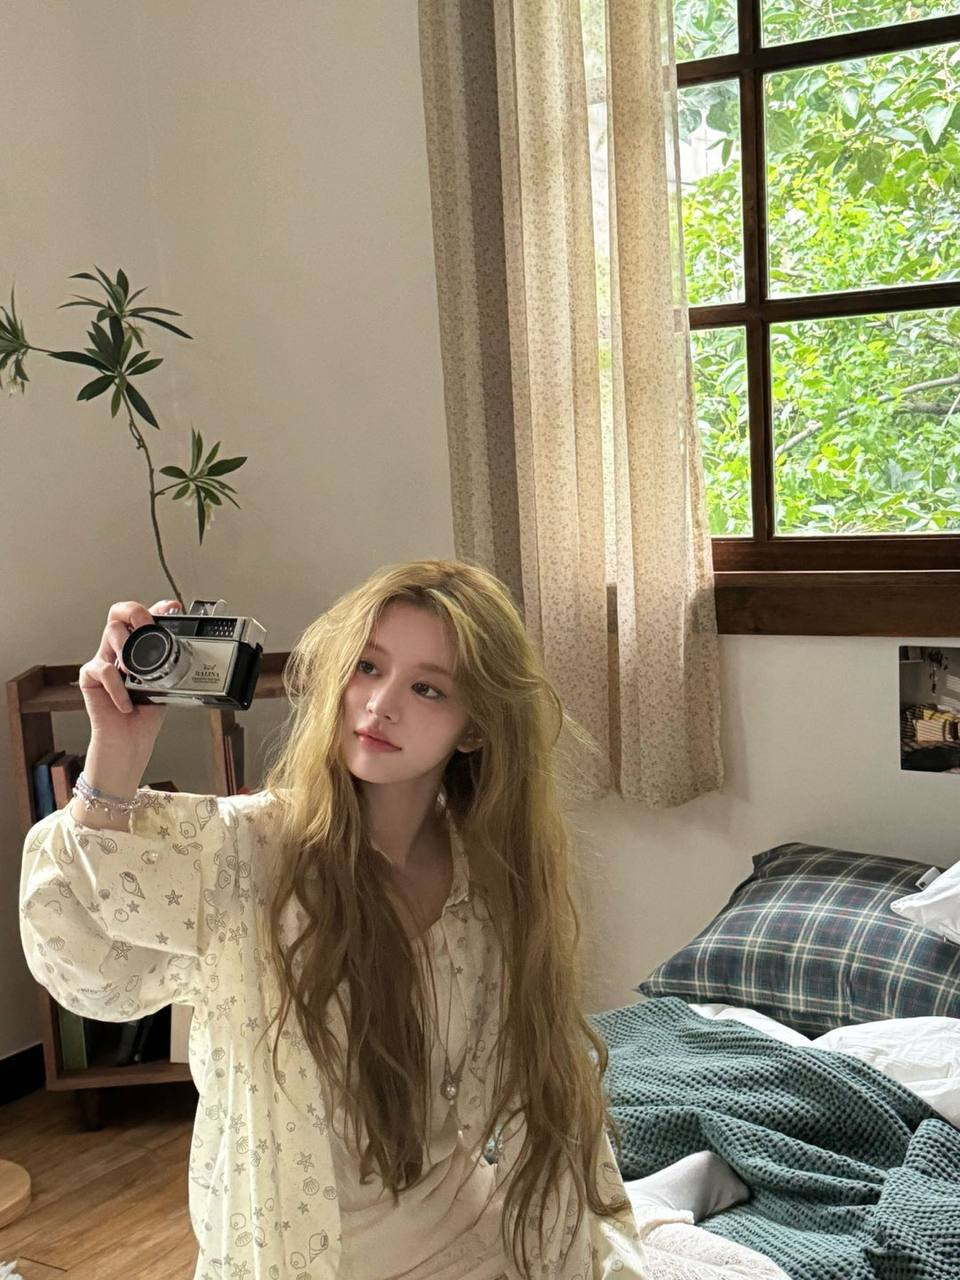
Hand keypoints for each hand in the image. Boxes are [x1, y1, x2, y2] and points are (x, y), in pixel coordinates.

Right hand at [78, 599, 182, 751]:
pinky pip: (103, 670)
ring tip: (134, 671)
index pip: (144, 618)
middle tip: (147, 626)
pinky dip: (118, 687)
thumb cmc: (145, 713)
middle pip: (119, 612)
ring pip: (110, 632)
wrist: (130, 739)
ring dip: (126, 647)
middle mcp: (120, 648)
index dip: (156, 608)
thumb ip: (171, 666)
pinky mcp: (90, 677)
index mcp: (138, 647)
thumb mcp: (166, 685)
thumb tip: (192, 653)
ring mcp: (104, 659)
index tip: (172, 608)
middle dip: (134, 612)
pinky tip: (127, 702)